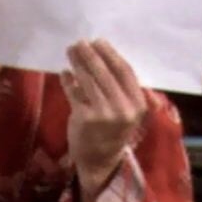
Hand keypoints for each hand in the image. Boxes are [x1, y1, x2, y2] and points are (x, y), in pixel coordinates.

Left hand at [61, 38, 146, 196]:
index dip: (111, 54)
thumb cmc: (112, 131)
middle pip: (105, 73)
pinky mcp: (85, 118)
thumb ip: (119, 89)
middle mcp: (123, 108)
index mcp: (137, 104)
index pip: (125, 71)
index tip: (99, 41)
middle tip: (80, 42)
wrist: (100, 160)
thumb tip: (101, 56)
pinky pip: (74, 93)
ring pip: (88, 80)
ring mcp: (104, 114)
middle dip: (91, 54)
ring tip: (71, 51)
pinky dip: (68, 81)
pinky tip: (64, 72)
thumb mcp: (125, 111)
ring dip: (78, 62)